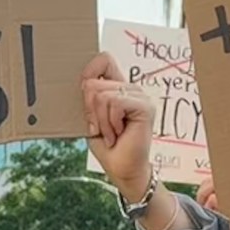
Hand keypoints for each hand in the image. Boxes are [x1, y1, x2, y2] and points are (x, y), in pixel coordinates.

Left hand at [81, 53, 155, 198]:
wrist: (122, 169)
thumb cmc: (108, 146)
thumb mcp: (91, 117)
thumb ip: (89, 97)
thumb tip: (84, 82)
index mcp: (118, 87)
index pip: (103, 60)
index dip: (89, 73)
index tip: (85, 100)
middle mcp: (130, 88)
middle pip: (94, 82)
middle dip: (90, 110)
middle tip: (102, 128)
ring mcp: (139, 96)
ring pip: (102, 95)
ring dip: (101, 121)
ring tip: (111, 133)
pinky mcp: (144, 107)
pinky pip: (115, 103)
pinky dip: (110, 122)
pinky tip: (118, 133)